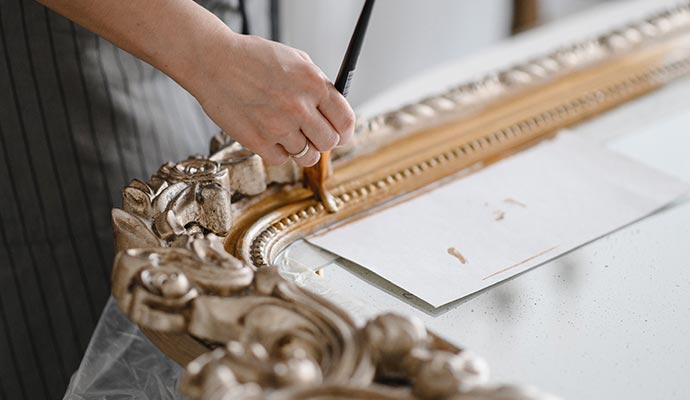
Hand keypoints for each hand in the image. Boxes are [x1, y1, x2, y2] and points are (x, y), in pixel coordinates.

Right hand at [192, 32, 355, 166]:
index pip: (346, 120)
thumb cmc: (252, 58)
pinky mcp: (258, 142)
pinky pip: (281, 160)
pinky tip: (268, 133)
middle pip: (329, 143)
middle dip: (322, 140)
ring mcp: (279, 127)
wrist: (213, 61)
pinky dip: (277, 151)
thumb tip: (335, 109)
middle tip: (310, 132)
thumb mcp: (295, 60)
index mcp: (313, 84)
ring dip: (300, 147)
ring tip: (285, 130)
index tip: (340, 133)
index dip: (345, 131)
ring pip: (307, 156)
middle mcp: (299, 107)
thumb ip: (318, 85)